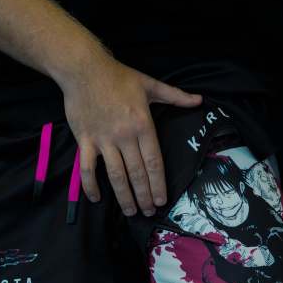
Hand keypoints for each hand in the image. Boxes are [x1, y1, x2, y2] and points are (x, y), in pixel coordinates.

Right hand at [62, 50, 202, 216]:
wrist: (84, 69)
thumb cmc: (118, 77)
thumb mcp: (150, 84)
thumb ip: (176, 96)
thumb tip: (199, 100)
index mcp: (142, 124)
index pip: (153, 161)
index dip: (158, 184)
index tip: (162, 200)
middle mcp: (124, 136)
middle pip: (137, 173)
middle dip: (144, 196)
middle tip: (148, 212)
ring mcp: (103, 139)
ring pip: (115, 175)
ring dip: (124, 196)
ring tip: (130, 211)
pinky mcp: (85, 140)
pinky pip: (87, 168)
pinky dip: (90, 185)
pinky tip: (96, 198)